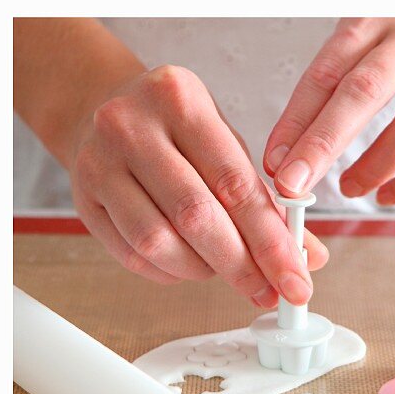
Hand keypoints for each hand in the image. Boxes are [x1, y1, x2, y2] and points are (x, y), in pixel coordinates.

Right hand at [68, 65, 326, 303]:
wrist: (98, 107)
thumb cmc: (176, 132)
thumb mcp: (227, 147)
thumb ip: (268, 202)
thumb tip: (311, 258)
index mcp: (181, 100)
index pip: (236, 185)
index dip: (271, 244)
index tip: (296, 281)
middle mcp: (133, 125)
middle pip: (196, 217)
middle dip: (241, 266)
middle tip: (267, 293)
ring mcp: (100, 161)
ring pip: (159, 242)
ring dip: (202, 270)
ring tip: (224, 269)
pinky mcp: (83, 198)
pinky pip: (133, 256)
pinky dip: (170, 272)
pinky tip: (188, 264)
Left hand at [264, 18, 394, 204]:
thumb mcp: (385, 19)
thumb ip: (350, 62)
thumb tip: (304, 128)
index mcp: (380, 14)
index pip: (329, 69)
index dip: (297, 118)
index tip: (276, 157)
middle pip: (362, 94)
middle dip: (322, 145)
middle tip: (294, 182)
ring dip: (374, 167)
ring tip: (349, 189)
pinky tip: (392, 194)